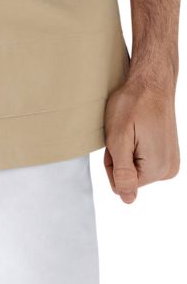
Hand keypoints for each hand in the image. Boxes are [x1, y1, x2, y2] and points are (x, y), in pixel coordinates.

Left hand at [103, 73, 179, 202]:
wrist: (151, 83)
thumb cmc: (133, 105)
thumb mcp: (118, 138)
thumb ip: (122, 172)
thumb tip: (127, 200)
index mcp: (157, 169)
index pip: (121, 184)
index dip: (112, 161)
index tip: (118, 139)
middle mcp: (168, 170)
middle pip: (130, 177)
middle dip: (119, 157)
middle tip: (123, 132)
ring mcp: (170, 162)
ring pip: (135, 168)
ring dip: (126, 151)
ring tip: (131, 129)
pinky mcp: (167, 154)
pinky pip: (143, 160)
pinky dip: (134, 147)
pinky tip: (138, 131)